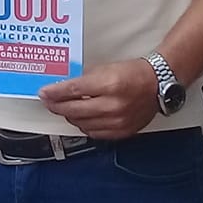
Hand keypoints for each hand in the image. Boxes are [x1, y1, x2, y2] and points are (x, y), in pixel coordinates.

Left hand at [39, 58, 160, 138]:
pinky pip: (95, 133)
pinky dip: (84, 126)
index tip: (44, 93)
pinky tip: (80, 118)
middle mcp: (113, 105)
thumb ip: (85, 79)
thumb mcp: (106, 68)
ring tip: (64, 109)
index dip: (54, 92)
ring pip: (82, 124)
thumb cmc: (134, 73)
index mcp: (109, 84)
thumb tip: (64, 87)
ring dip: (69, 116)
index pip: (73, 90)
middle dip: (56, 106)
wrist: (159, 85)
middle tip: (48, 102)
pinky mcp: (122, 132)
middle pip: (74, 110)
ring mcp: (118, 121)